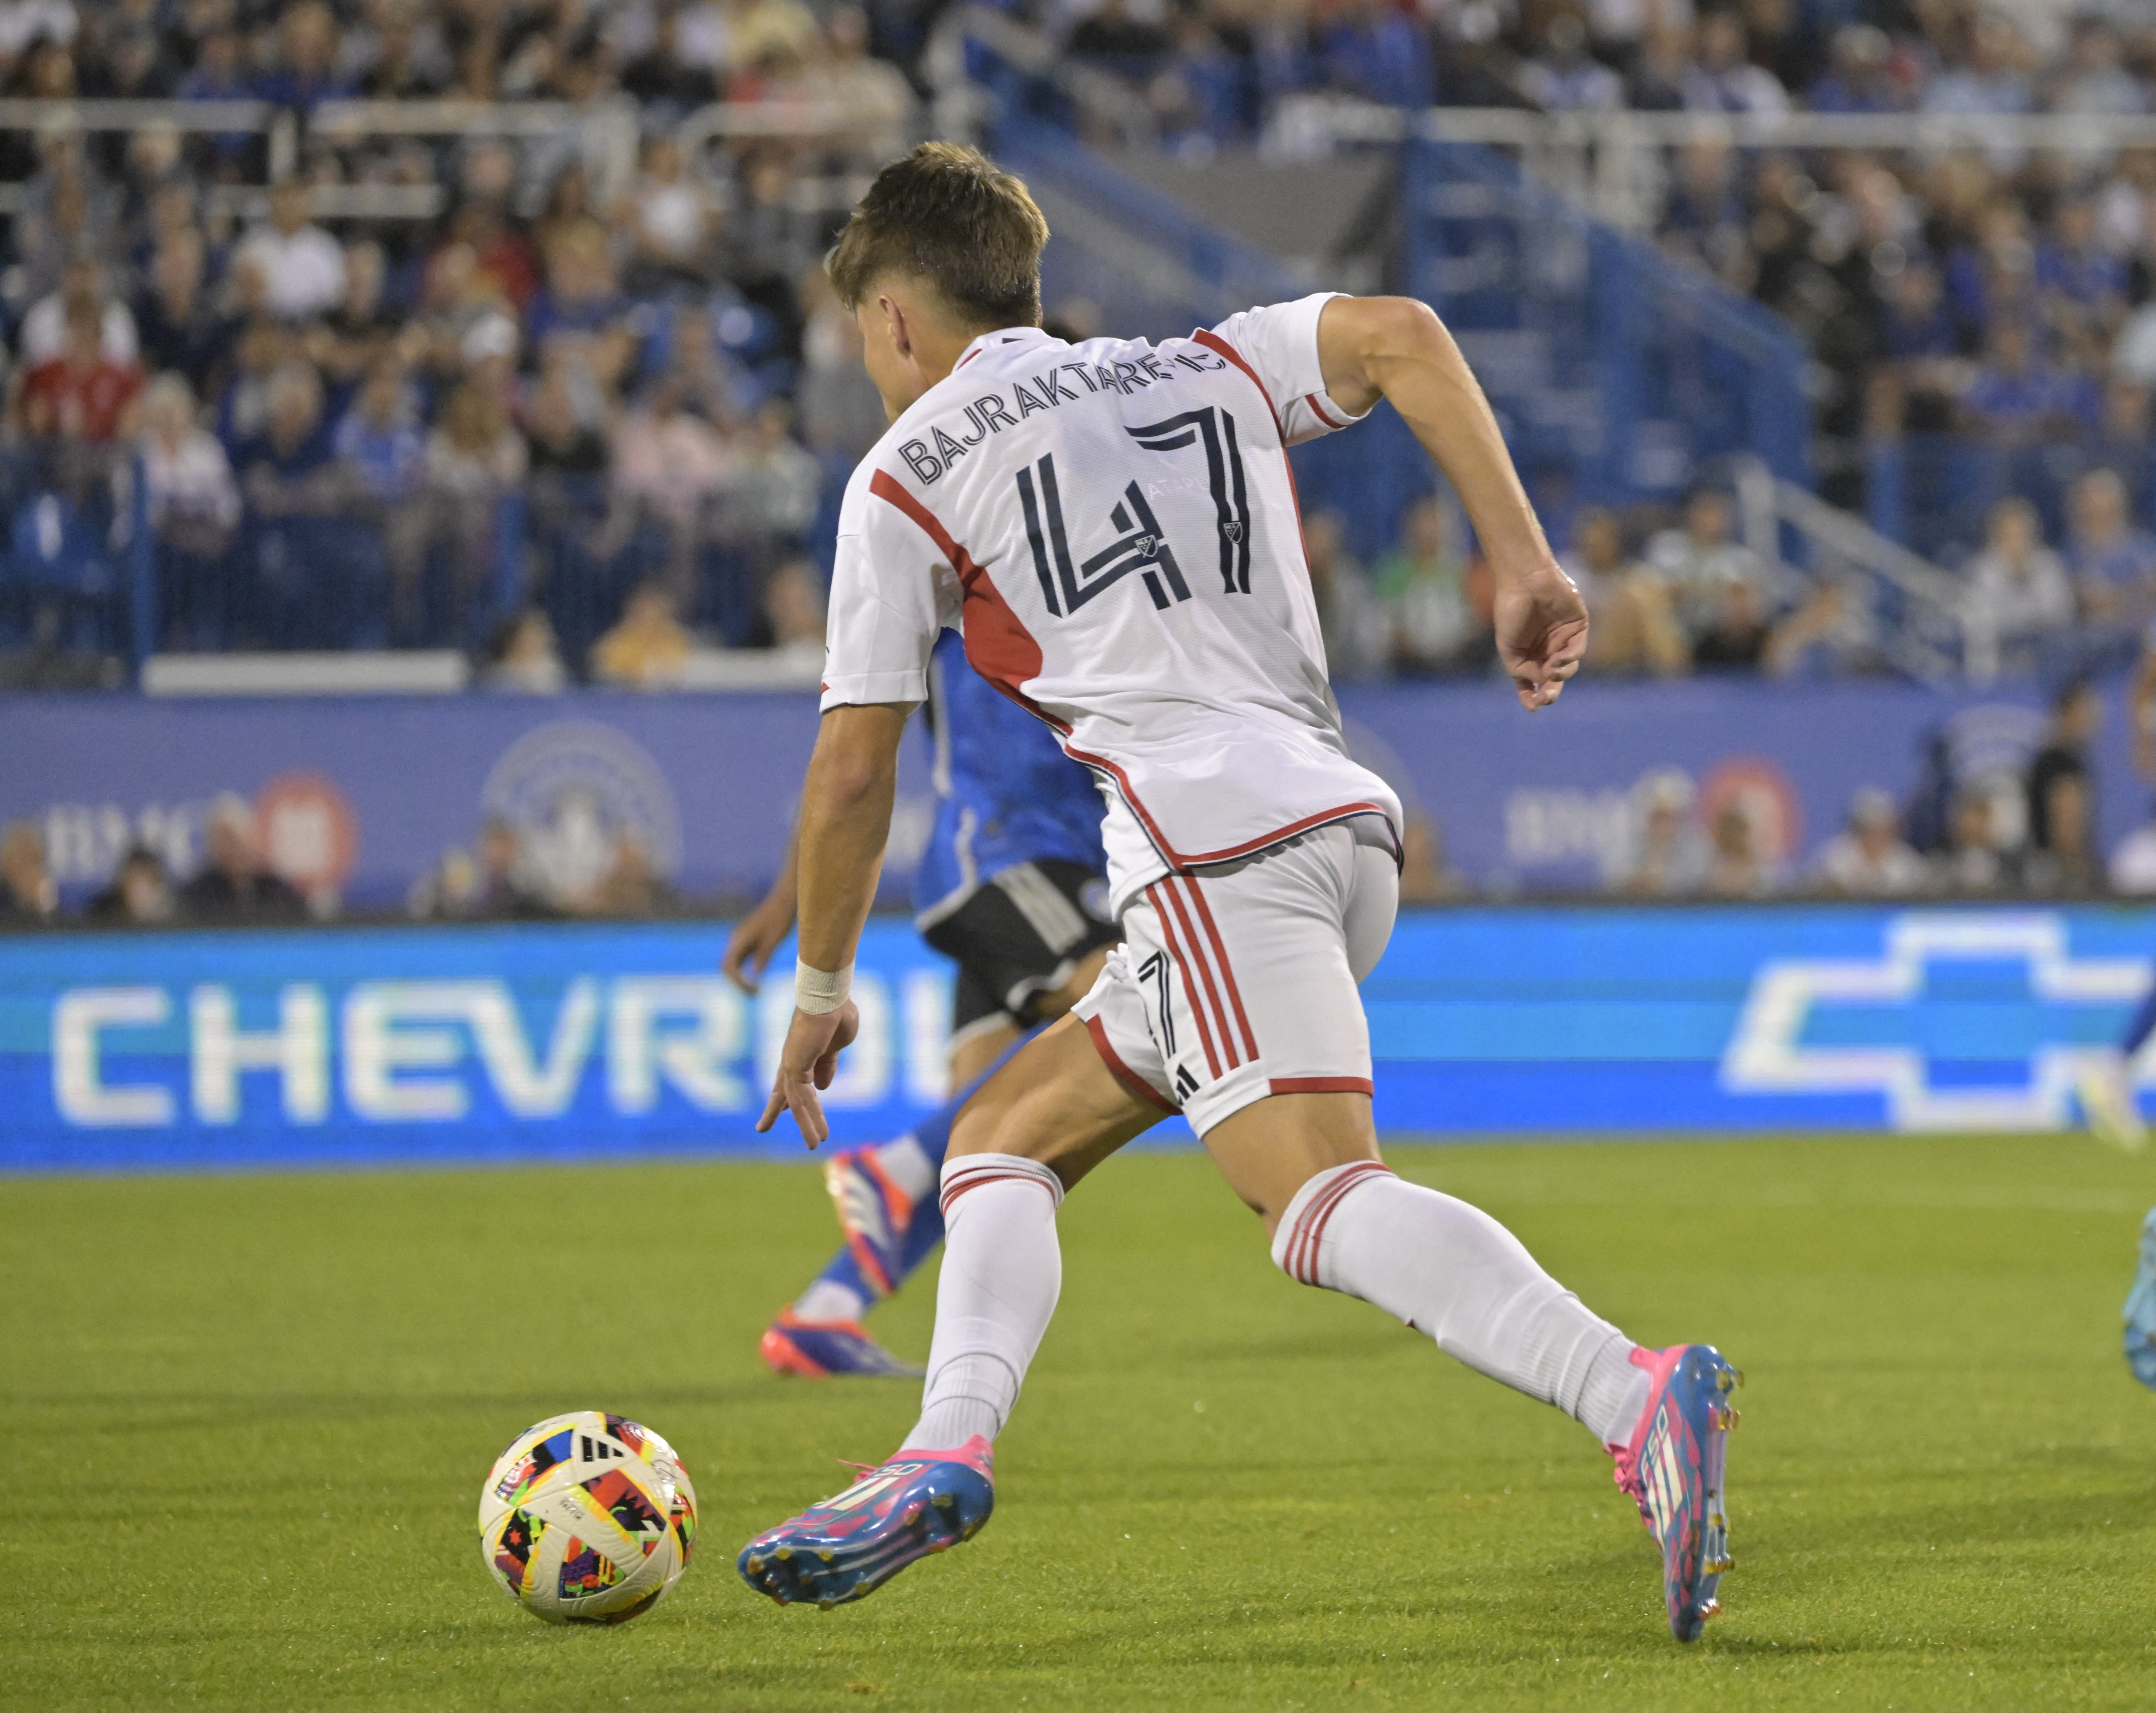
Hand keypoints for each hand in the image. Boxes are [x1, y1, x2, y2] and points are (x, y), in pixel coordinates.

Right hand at [721, 891, 795, 993]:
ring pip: (734, 963)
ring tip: (756, 989)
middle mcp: (736, 939)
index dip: (738, 982)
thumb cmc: (780, 918)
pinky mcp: (748, 938)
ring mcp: (741, 938)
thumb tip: (755, 974)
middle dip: (737, 982)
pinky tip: (759, 976)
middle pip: (727, 967)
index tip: (755, 990)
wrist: (784, 900)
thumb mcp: (773, 940)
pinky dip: (746, 969)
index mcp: (739, 939)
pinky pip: (742, 958)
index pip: (728, 967)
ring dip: (741, 977)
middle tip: (754, 994)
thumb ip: (763, 957)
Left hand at [756, 1000, 859, 1145]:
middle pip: (781, 1091)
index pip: (791, 1078)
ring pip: (795, 1102)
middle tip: (761, 1128)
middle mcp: (792, 1060)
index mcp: (803, 1052)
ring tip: (815, 1145)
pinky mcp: (796, 1067)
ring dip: (806, 1125)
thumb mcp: (836, 1045)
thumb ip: (828, 1065)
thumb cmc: (837, 1012)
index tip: (779, 1108)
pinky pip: (802, 1099)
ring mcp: (792, 1064)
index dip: (785, 1093)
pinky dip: (811, 1118)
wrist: (830, 997)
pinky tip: (819, 1133)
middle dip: (773, 1110)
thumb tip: (823, 1087)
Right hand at [1493, 560, 1588, 710]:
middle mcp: (1547, 647)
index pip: (1532, 681)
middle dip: (1550, 691)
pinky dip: (1569, 659)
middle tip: (1546, 699)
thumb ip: (1522, 669)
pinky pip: (1578, 650)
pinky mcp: (1578, 627)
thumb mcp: (1508, 647)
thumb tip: (1541, 683)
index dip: (1531, 695)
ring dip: (1560, 674)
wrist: (1525, 580)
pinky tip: (1558, 659)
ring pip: (1567, 667)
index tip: (1533, 707)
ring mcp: (1563, 638)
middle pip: (1553, 678)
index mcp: (1529, 653)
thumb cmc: (1511, 611)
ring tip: (1550, 671)